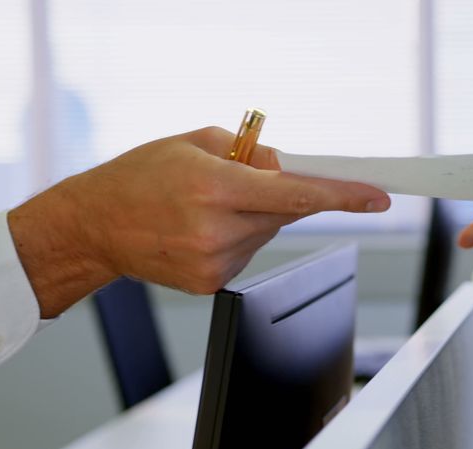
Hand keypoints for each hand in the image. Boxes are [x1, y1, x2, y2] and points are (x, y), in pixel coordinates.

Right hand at [8, 126, 390, 316]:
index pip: (296, 195)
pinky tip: (201, 230)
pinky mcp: (211, 284)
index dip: (343, 197)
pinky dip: (236, 237)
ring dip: (253, 216)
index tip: (378, 197)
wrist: (94, 225)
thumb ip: (251, 153)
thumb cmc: (140, 176)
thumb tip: (290, 171)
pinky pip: (247, 253)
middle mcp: (216, 229)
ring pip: (266, 233)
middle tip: (243, 181)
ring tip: (206, 208)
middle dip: (279, 194)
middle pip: (284, 212)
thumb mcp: (195, 141)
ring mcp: (214, 262)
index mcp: (215, 187)